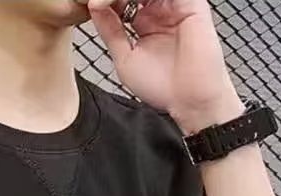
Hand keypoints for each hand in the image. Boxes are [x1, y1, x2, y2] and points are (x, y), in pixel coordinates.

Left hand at [87, 0, 244, 132]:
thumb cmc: (163, 87)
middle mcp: (160, 10)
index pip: (122, 1)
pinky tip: (128, 1)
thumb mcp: (125, 58)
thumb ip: (110, 31)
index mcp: (145, 22)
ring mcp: (174, 5)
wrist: (189, 100)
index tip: (89, 6)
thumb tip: (94, 6)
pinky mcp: (190, 3)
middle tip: (97, 2)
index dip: (106, 2)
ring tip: (106, 2)